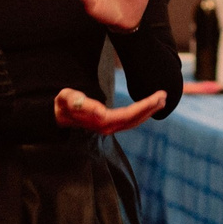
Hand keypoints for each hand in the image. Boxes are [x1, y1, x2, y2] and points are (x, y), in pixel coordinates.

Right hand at [53, 86, 169, 134]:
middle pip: (135, 119)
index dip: (144, 106)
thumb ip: (75, 100)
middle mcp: (107, 127)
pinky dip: (141, 114)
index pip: (129, 114)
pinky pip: (130, 120)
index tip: (157, 96)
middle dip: (151, 108)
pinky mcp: (110, 125)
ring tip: (161, 100)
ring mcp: (109, 127)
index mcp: (101, 120)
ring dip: (148, 111)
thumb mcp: (66, 99)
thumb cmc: (62, 104)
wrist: (57, 115)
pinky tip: (149, 107)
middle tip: (164, 96)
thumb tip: (91, 108)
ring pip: (134, 121)